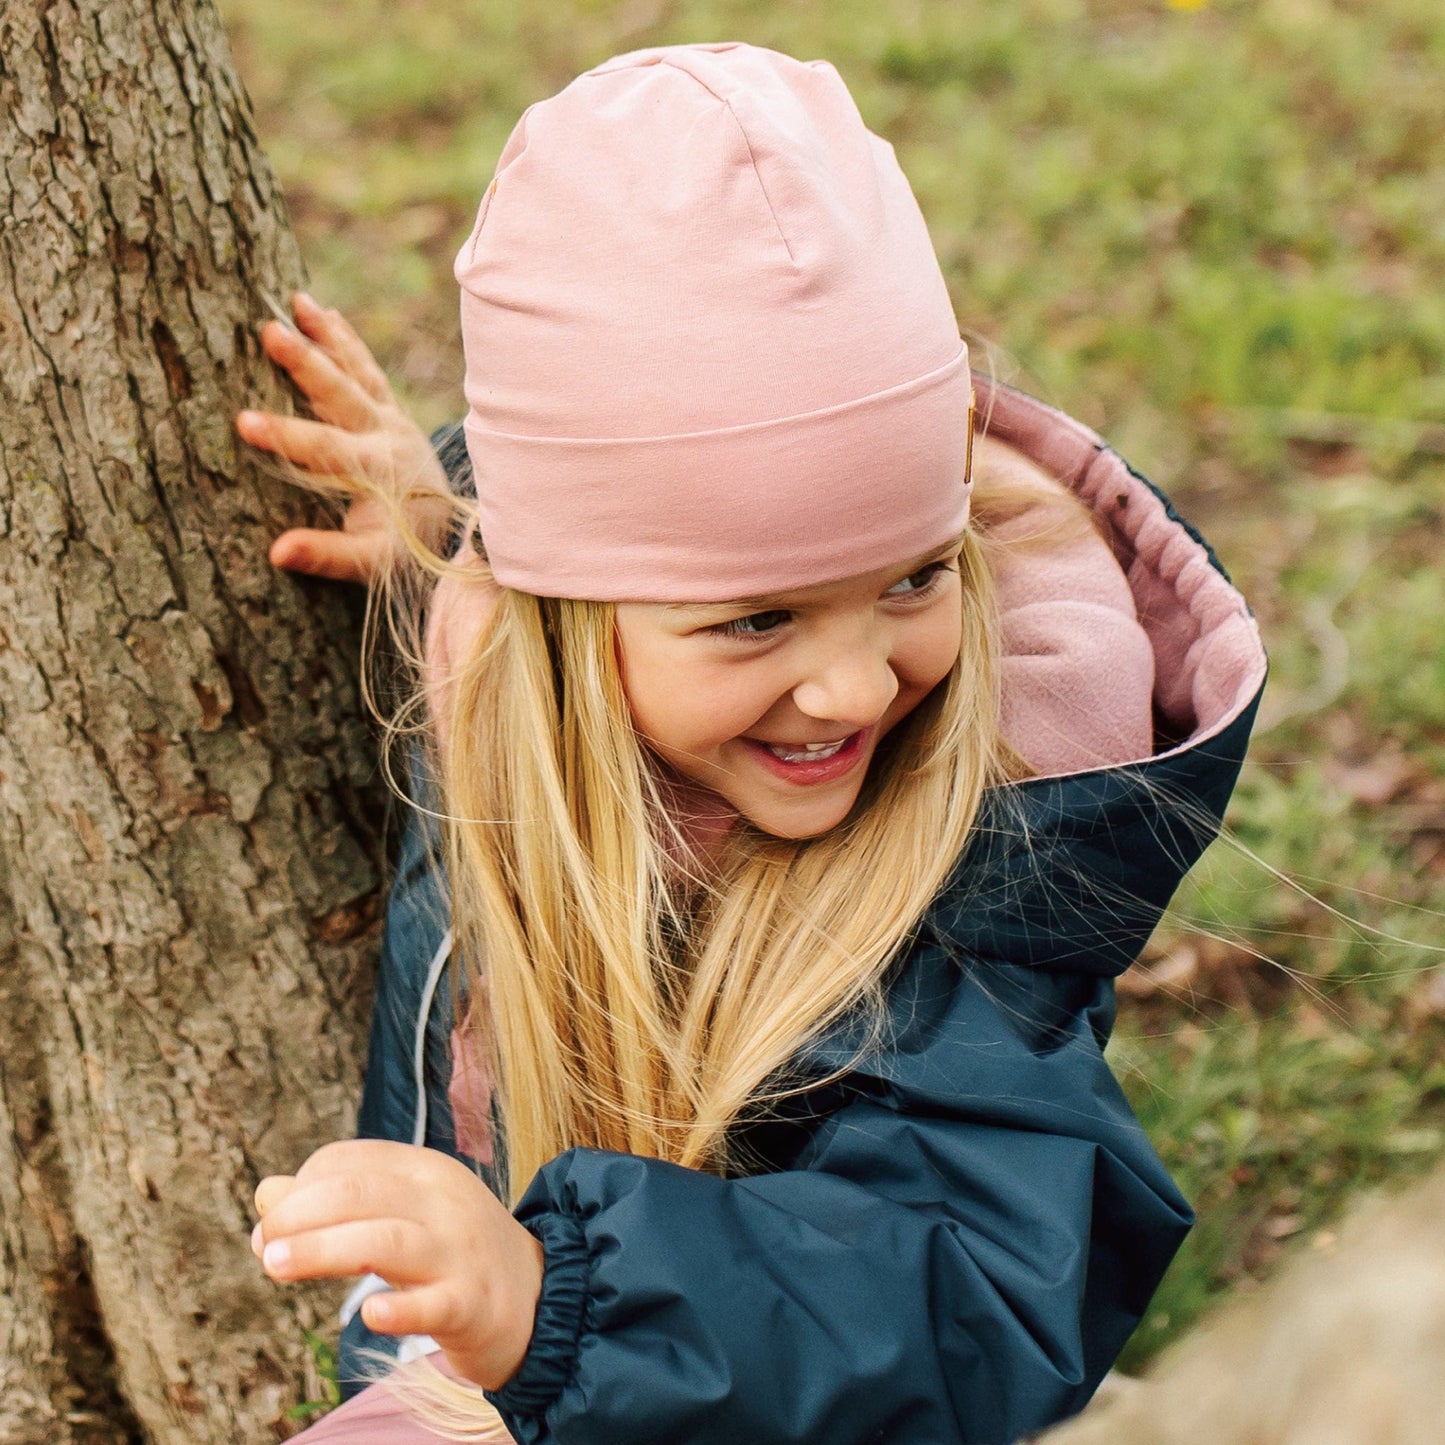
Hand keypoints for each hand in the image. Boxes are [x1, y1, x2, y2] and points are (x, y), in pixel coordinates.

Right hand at [236, 293, 455, 584]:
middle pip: (342, 394)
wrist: (448, 529)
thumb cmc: (400, 549)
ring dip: (327, 335)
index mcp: (376, 471)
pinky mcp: (391, 409)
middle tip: (268, 331)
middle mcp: (386, 436)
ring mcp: (391, 417)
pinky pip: (367, 368)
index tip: (243, 421)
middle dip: (306, 363)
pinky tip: (324, 313)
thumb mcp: (368, 561)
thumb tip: (277, 552)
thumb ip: (326, 555)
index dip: (286, 436)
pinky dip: (346, 340)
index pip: (326, 449)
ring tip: (296, 301)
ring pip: (357, 369)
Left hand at [253, 1140, 543, 1390]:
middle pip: (360, 1193)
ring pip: (385, 1241)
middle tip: (262, 1246)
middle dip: (299, 1214)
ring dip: (322, 1250)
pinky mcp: (472, 1304)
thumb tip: (265, 1192)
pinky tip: (369, 1316)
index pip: (350, 1161)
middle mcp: (442, 1201)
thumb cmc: (452, 1253)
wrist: (538, 1297)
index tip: (270, 1226)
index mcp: (424, 1170)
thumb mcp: (402, 1214)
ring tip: (274, 1266)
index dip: (299, 1188)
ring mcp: (459, 1251)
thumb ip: (337, 1202)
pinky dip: (400, 1309)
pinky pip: (434, 1304)